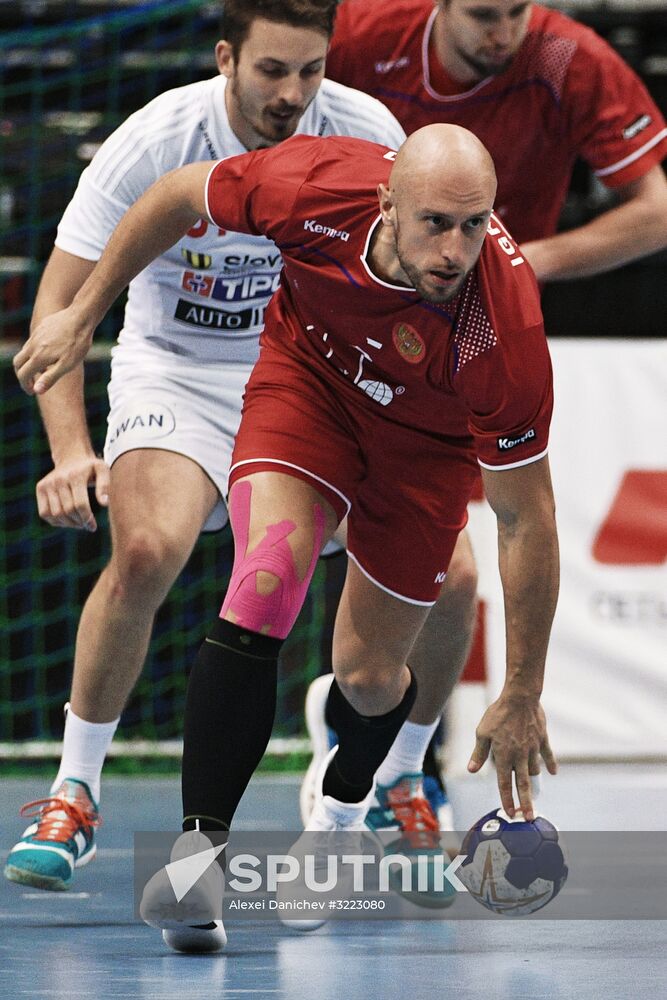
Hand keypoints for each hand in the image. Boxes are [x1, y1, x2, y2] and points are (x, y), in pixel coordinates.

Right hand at [13, 306, 93, 394]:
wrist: (81, 317)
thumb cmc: (77, 343)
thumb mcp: (67, 365)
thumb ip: (50, 378)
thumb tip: (37, 390)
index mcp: (38, 357)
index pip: (23, 375)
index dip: (25, 386)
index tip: (32, 392)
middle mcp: (33, 345)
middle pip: (18, 363)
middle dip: (22, 375)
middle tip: (33, 383)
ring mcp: (36, 335)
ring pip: (25, 351)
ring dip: (29, 363)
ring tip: (45, 369)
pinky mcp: (41, 327)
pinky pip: (32, 342)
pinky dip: (34, 352)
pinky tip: (50, 353)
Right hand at [36, 455, 109, 530]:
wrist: (72, 458)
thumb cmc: (91, 468)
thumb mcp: (103, 471)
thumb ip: (105, 486)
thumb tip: (104, 503)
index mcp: (75, 475)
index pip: (80, 505)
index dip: (87, 519)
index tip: (93, 526)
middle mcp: (58, 479)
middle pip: (68, 511)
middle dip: (79, 522)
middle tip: (87, 525)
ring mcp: (47, 483)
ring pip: (56, 515)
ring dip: (69, 524)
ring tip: (79, 522)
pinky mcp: (40, 488)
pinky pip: (45, 513)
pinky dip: (56, 521)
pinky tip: (67, 520)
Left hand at [467, 694, 556, 819]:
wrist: (520, 698)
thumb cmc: (498, 714)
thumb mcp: (483, 732)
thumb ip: (479, 753)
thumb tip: (472, 770)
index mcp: (504, 756)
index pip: (505, 783)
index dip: (507, 799)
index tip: (510, 813)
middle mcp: (519, 756)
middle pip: (523, 784)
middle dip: (525, 803)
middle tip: (528, 817)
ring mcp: (533, 748)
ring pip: (534, 770)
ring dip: (533, 780)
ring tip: (533, 790)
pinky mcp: (542, 740)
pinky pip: (548, 755)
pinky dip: (551, 764)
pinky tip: (553, 773)